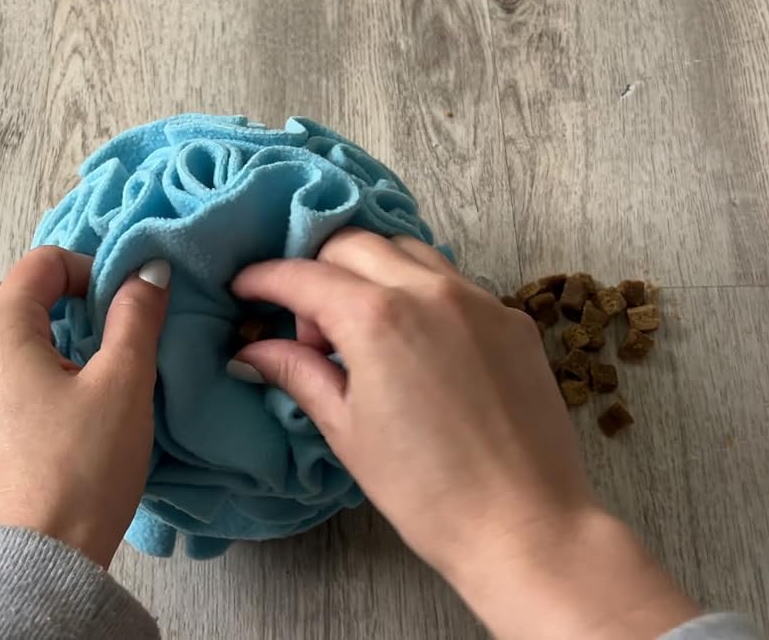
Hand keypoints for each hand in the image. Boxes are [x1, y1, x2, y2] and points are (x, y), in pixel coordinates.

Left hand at [0, 246, 170, 566]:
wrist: (35, 563)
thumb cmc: (80, 469)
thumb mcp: (124, 384)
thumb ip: (136, 316)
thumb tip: (146, 270)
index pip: (41, 264)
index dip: (90, 271)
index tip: (125, 304)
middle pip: (23, 307)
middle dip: (76, 318)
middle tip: (120, 353)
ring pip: (13, 353)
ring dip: (57, 357)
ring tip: (98, 397)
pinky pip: (1, 393)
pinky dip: (35, 393)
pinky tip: (68, 429)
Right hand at [230, 229, 698, 638]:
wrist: (524, 525)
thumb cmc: (426, 492)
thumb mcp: (348, 431)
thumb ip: (300, 374)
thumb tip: (253, 350)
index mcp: (377, 318)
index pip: (303, 276)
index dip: (264, 279)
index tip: (244, 289)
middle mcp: (429, 290)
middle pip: (353, 244)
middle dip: (317, 270)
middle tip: (307, 327)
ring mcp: (479, 299)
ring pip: (408, 250)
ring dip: (370, 271)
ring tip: (361, 330)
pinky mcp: (513, 318)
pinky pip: (453, 280)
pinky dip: (419, 291)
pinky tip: (413, 342)